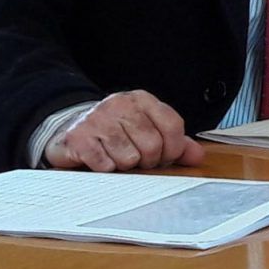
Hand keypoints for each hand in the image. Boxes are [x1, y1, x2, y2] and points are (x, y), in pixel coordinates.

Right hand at [44, 90, 205, 171]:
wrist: (71, 129)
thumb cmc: (115, 133)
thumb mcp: (147, 130)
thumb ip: (175, 143)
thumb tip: (197, 156)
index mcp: (142, 100)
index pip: (172, 126)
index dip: (173, 149)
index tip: (164, 156)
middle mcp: (120, 104)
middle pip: (152, 145)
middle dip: (148, 160)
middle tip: (137, 159)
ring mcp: (98, 119)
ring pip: (129, 157)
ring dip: (125, 165)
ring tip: (116, 157)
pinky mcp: (79, 138)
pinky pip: (105, 164)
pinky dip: (105, 168)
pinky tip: (101, 160)